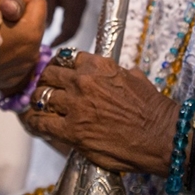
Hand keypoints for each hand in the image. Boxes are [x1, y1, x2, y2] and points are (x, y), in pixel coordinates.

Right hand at [0, 0, 47, 90]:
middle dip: (12, 13)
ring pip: (21, 38)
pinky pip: (12, 55)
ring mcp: (23, 67)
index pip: (36, 2)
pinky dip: (2, 47)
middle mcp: (32, 52)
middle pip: (30, 21)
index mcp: (31, 32)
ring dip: (7, 30)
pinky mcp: (10, 78)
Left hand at [21, 52, 177, 174]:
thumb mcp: (137, 79)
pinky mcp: (71, 130)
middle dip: (44, 81)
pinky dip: (34, 122)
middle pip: (48, 74)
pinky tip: (33, 123)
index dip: (60, 66)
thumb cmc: (153, 110)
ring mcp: (75, 106)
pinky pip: (40, 122)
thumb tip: (119, 73)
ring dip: (37, 101)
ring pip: (40, 96)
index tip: (57, 73)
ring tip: (36, 106)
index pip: (67, 58)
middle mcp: (83, 81)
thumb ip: (120, 73)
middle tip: (43, 89)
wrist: (161, 136)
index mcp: (99, 66)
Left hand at [45, 0, 87, 45]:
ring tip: (57, 39)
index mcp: (73, 9)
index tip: (51, 45)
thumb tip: (47, 27)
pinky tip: (62, 29)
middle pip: (74, 31)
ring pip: (76, 27)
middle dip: (64, 39)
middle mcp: (80, 11)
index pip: (68, 30)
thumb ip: (50, 12)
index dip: (60, 39)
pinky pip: (77, 21)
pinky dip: (70, 27)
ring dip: (68, 34)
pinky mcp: (82, 6)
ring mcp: (83, 8)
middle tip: (53, 45)